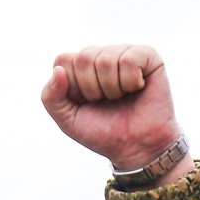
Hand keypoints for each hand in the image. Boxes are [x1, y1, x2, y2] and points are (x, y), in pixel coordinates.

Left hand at [41, 44, 181, 170]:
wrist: (136, 147)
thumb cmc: (102, 132)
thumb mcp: (67, 120)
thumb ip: (50, 97)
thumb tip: (58, 70)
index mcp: (79, 67)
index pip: (63, 60)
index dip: (73, 87)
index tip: (86, 102)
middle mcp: (101, 55)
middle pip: (84, 57)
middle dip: (92, 88)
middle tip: (105, 102)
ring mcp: (124, 53)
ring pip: (106, 59)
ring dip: (113, 88)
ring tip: (122, 97)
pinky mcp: (148, 56)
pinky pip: (129, 59)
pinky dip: (131, 81)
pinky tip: (138, 88)